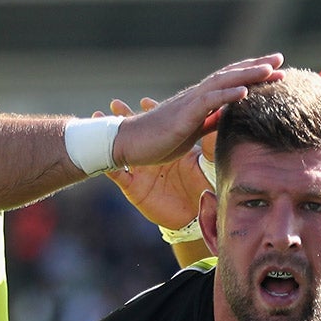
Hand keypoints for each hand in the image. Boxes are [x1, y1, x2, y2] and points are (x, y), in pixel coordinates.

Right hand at [104, 98, 210, 228]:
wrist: (193, 218)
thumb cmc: (200, 189)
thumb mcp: (205, 163)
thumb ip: (210, 141)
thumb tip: (221, 116)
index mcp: (170, 148)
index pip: (159, 126)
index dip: (151, 112)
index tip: (145, 101)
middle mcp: (153, 158)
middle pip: (136, 134)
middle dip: (125, 118)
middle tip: (115, 105)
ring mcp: (141, 172)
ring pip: (122, 151)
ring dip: (111, 138)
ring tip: (99, 124)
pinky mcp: (134, 189)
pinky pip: (118, 177)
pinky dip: (109, 167)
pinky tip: (100, 157)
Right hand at [112, 54, 282, 169]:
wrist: (130, 143)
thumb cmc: (158, 139)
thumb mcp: (192, 132)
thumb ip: (209, 121)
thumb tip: (227, 117)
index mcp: (201, 102)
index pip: (231, 82)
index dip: (252, 74)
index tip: (276, 71)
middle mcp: (198, 96)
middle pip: (231, 76)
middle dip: (257, 67)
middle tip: (281, 60)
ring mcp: (191, 103)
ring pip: (223, 83)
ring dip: (248, 75)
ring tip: (270, 70)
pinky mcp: (184, 114)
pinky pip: (208, 102)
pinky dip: (227, 95)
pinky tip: (244, 92)